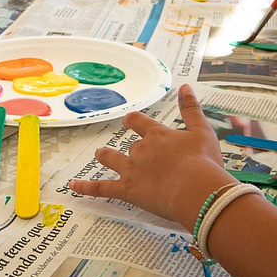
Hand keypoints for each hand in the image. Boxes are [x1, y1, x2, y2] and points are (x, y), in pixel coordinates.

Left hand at [69, 84, 237, 230]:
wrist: (197, 189)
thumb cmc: (204, 162)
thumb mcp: (202, 131)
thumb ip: (191, 109)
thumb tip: (185, 86)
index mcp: (157, 135)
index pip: (138, 122)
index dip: (133, 121)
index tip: (129, 121)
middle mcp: (141, 149)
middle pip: (128, 144)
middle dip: (126, 146)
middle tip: (128, 148)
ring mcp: (131, 169)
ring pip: (110, 159)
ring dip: (104, 156)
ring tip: (99, 154)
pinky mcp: (127, 190)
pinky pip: (100, 188)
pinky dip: (85, 187)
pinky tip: (72, 186)